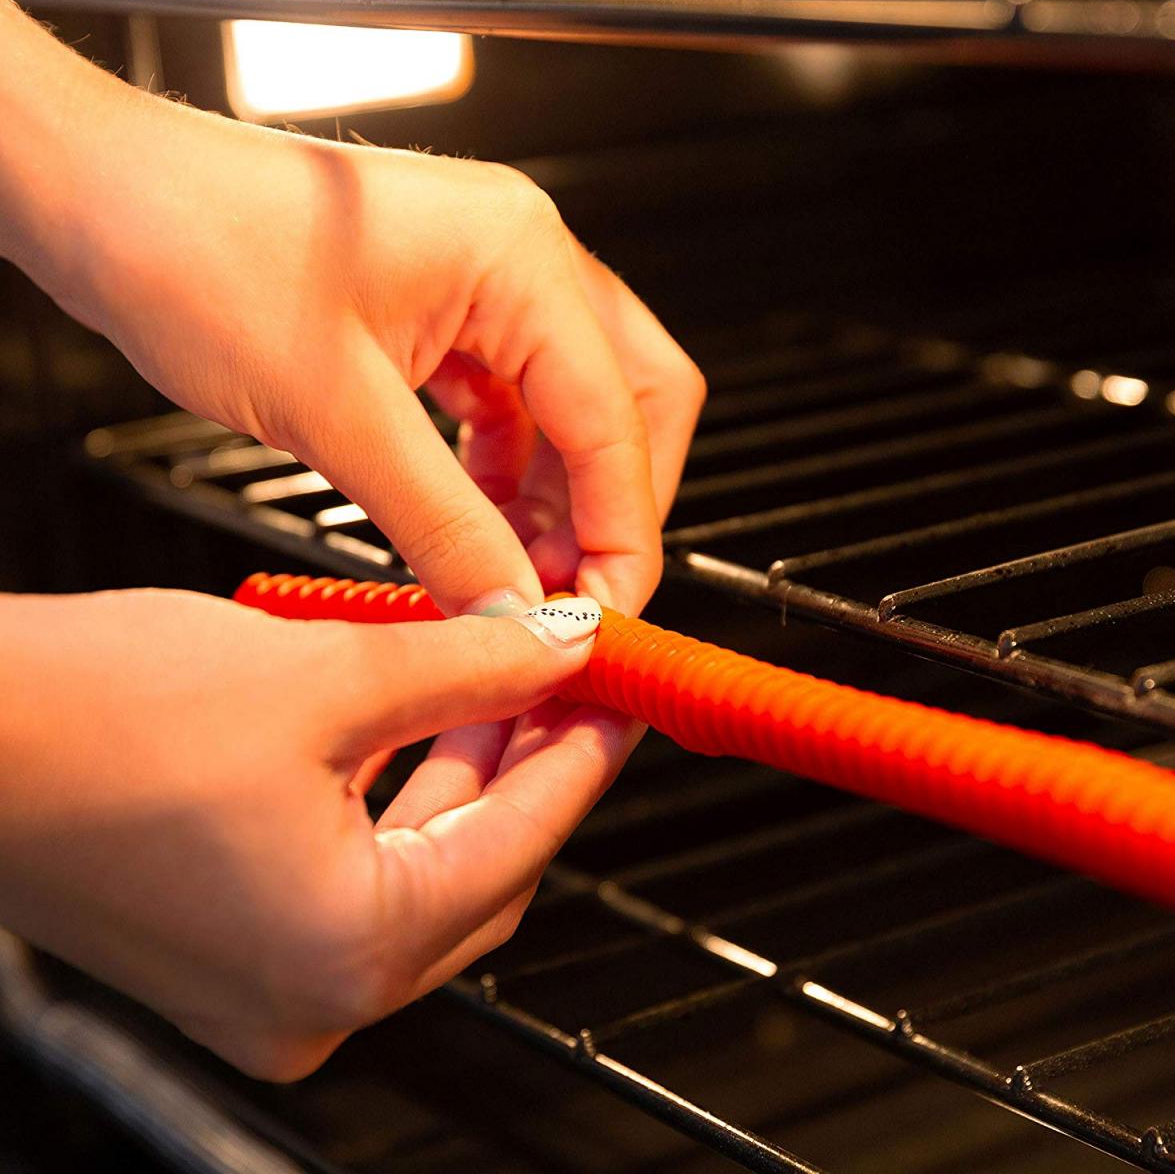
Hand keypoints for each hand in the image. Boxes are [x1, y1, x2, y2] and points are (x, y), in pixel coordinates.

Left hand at [0, 1, 704, 615]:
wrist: (104, 201)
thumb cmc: (193, 247)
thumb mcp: (334, 412)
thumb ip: (444, 523)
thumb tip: (512, 608)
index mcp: (518, 258)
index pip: (619, 420)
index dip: (623, 531)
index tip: (602, 610)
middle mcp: (520, 260)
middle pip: (630, 404)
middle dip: (610, 507)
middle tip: (574, 591)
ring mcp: (485, 284)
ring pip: (570, 413)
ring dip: (554, 500)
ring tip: (515, 574)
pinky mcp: (445, 314)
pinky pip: (510, 408)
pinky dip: (504, 476)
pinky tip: (475, 524)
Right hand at [0, 589, 640, 1078]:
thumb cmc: (92, 717)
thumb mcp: (325, 675)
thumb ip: (467, 664)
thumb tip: (554, 643)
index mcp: (344, 950)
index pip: (520, 840)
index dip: (581, 752)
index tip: (616, 693)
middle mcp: (311, 996)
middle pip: (482, 868)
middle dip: (531, 763)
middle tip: (565, 680)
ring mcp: (267, 985)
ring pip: (425, 872)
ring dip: (470, 776)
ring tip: (505, 684)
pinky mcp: (233, 949)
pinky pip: (362, 880)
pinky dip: (404, 803)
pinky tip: (426, 726)